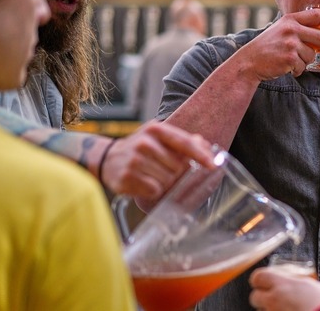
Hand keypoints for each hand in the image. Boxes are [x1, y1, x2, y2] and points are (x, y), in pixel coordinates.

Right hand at [99, 121, 214, 203]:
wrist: (106, 158)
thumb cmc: (140, 148)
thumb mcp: (159, 138)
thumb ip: (182, 141)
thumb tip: (205, 145)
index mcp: (156, 130)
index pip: (184, 143)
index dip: (200, 155)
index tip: (212, 165)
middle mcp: (144, 143)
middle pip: (177, 167)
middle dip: (175, 173)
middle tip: (162, 170)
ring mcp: (134, 160)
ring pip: (167, 180)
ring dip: (164, 182)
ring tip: (151, 175)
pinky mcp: (127, 177)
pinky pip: (154, 190)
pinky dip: (153, 190)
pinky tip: (143, 182)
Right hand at [233, 9, 319, 80]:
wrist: (250, 61)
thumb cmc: (266, 47)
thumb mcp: (280, 30)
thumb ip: (298, 28)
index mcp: (290, 19)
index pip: (316, 15)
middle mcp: (291, 29)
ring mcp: (291, 43)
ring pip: (311, 55)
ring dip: (304, 61)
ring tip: (290, 61)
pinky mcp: (290, 58)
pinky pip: (303, 66)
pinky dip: (297, 70)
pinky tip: (286, 67)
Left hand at [249, 267, 319, 310]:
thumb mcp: (314, 285)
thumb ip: (300, 281)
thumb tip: (298, 281)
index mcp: (282, 284)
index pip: (258, 277)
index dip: (261, 279)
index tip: (266, 280)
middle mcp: (274, 300)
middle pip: (254, 296)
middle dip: (262, 296)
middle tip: (274, 296)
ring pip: (262, 310)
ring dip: (269, 308)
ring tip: (285, 308)